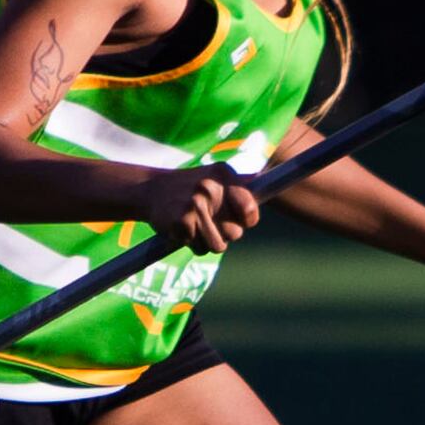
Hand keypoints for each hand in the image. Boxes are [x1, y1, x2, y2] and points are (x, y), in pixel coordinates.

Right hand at [137, 169, 262, 251]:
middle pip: (235, 233)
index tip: (243, 220)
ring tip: (197, 227)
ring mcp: (195, 206)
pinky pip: (198, 248)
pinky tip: (182, 228)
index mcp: (223, 175)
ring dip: (208, 242)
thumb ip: (240, 187)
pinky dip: (191, 243)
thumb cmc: (190, 187)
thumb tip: (274, 187)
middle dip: (225, 234)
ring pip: (218, 246)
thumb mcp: (215, 177)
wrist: (150, 190)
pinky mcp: (181, 223)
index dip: (248, 218)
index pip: (249, 206)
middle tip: (210, 223)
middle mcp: (210, 189)